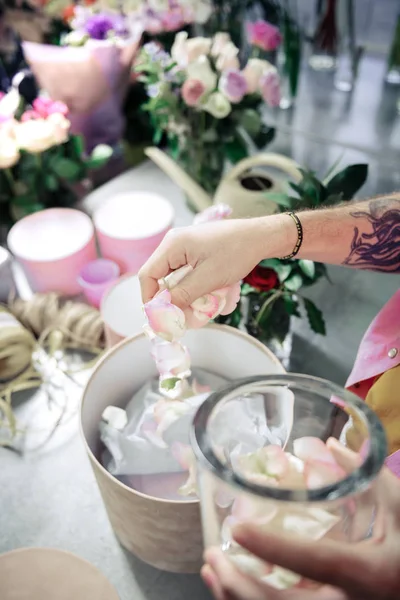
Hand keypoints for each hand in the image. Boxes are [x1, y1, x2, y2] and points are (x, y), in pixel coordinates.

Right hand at [139, 214, 289, 307]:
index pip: (148, 275)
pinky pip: (186, 274)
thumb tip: (163, 313)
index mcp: (172, 245)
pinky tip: (207, 296)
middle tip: (182, 317)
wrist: (260, 237)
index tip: (162, 317)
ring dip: (184, 295)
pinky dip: (193, 288)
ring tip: (199, 308)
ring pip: (174, 279)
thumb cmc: (236, 252)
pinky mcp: (196, 253)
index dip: (150, 298)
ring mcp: (185, 248)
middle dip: (170, 299)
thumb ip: (182, 295)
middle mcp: (174, 244)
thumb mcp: (208, 278)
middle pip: (160, 278)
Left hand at [201, 444, 399, 599]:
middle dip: (239, 587)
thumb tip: (333, 446)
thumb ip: (366, 476)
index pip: (313, 561)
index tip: (237, 530)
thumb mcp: (399, 507)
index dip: (273, 547)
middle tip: (212, 558)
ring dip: (238, 598)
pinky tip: (231, 588)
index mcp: (365, 573)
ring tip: (212, 570)